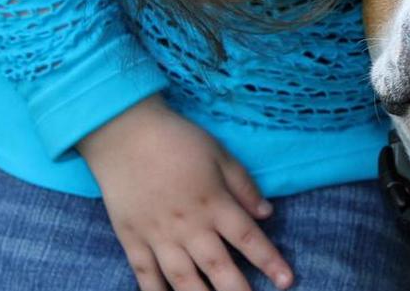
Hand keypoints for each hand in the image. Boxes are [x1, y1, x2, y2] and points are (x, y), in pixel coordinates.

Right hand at [79, 96, 294, 290]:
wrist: (123, 134)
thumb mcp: (220, 154)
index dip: (269, 261)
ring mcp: (158, 236)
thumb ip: (244, 186)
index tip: (286, 280)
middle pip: (218, 266)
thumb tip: (267, 214)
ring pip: (183, 278)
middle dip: (238, 290)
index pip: (248, 239)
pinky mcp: (132, 238)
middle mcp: (189, 226)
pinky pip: (144, 274)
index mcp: (214, 203)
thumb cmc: (178, 140)